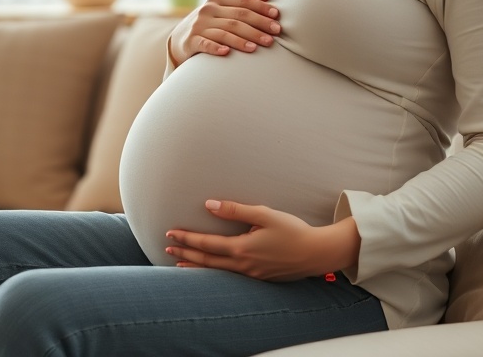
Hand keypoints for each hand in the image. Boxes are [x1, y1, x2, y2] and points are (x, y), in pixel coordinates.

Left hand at [164, 200, 359, 282]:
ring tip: (180, 263)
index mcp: (242, 249)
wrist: (316, 253)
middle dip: (185, 254)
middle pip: (206, 261)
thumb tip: (210, 205)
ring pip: (216, 271)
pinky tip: (211, 268)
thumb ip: (236, 210)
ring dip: (196, 266)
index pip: (207, 244)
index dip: (187, 238)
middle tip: (167, 248)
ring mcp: (250, 274)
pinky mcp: (259, 277)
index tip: (171, 233)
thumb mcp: (264, 214)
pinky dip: (214, 271)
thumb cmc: (292, 230)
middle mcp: (243, 265)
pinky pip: (229, 276)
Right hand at [168, 0, 281, 65]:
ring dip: (242, 40)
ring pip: (225, 32)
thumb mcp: (222, 9)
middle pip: (237, 17)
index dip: (261, 8)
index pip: (243, 2)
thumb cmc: (207, 23)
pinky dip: (216, 48)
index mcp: (217, 0)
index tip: (276, 16)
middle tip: (274, 34)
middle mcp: (207, 10)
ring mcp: (198, 26)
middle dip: (258, 26)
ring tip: (257, 48)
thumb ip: (244, 1)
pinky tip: (227, 53)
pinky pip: (205, 44)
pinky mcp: (191, 41)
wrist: (178, 39)